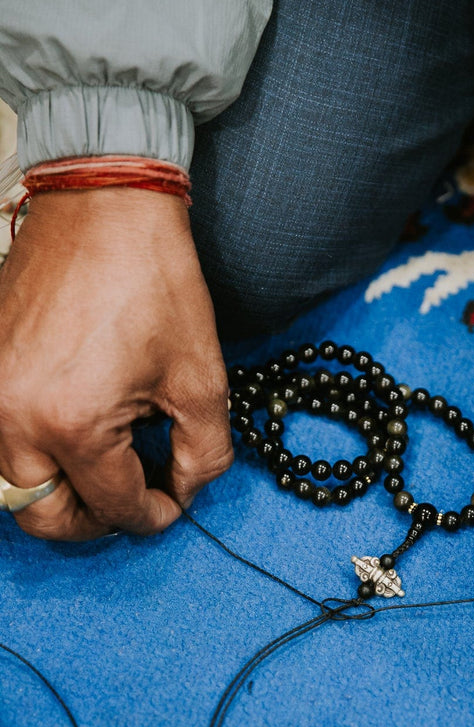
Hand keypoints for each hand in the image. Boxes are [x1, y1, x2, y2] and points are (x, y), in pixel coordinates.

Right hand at [0, 187, 231, 539]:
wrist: (103, 206)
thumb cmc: (153, 281)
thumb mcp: (201, 379)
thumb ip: (202, 454)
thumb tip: (185, 490)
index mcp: (73, 423)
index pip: (112, 507)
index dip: (151, 516)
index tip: (169, 505)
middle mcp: (14, 416)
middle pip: (42, 515)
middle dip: (91, 520)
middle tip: (129, 500)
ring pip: (11, 483)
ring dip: (56, 492)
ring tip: (102, 470)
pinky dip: (32, 453)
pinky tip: (73, 434)